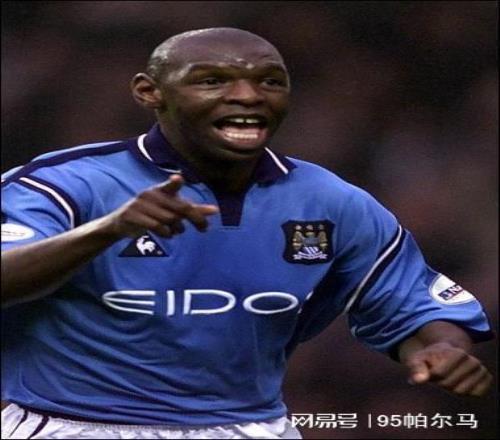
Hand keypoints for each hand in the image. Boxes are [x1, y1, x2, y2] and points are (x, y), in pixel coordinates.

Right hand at [104, 174, 218, 237]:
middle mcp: (151, 195)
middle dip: (196, 218)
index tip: (178, 179)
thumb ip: (192, 209)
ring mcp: (140, 205)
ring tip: (177, 230)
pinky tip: (168, 234)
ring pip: (170, 220)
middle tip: (205, 228)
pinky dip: (167, 233)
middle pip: (180, 208)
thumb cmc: (152, 214)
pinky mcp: (133, 216)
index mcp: (160, 190)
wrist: (121, 222)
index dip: (174, 183)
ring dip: (178, 228)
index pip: (170, 186)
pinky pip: (157, 227)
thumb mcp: (171, 209)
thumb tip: (215, 210)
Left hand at [404, 342, 492, 395]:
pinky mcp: (486, 380)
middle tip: (439, 375)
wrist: (446, 355)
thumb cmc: (429, 359)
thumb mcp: (418, 359)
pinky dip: (465, 393)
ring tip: (448, 378)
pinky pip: (475, 395)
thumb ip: (416, 368)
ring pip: (462, 392)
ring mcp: (481, 370)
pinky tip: (460, 383)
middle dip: (440, 383)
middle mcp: (473, 361)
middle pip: (450, 385)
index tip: (430, 370)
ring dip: (451, 389)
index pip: (440, 374)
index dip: (431, 376)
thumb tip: (417, 381)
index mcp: (457, 353)